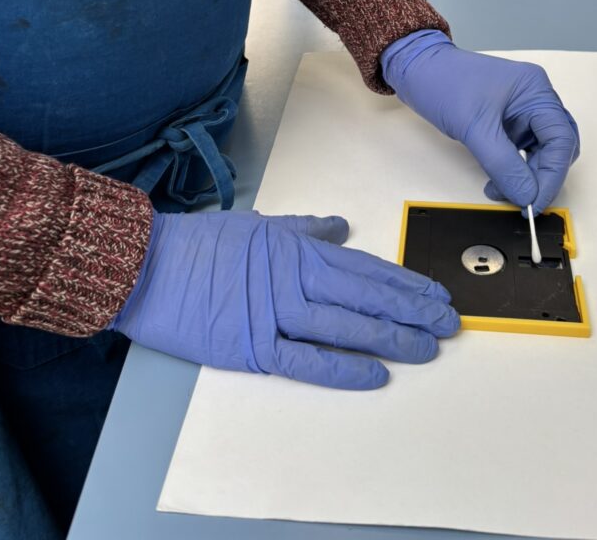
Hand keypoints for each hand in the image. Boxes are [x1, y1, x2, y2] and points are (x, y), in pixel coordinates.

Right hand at [111, 210, 458, 389]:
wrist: (148, 266)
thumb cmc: (201, 244)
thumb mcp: (258, 224)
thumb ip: (304, 228)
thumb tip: (341, 226)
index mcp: (296, 249)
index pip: (364, 267)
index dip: (403, 282)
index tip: (434, 293)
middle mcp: (293, 279)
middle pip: (365, 295)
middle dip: (411, 309)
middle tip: (448, 323)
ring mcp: (275, 313)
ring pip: (345, 325)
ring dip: (389, 336)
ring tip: (426, 347)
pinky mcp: (252, 346)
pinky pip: (305, 359)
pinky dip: (341, 366)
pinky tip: (374, 373)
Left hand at [381, 31, 579, 214]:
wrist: (415, 70)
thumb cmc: (443, 82)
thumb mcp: (474, 127)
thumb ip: (503, 164)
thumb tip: (526, 194)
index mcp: (535, 89)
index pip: (561, 138)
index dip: (552, 175)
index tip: (535, 202)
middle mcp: (534, 98)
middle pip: (556, 146)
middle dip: (541, 177)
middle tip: (523, 202)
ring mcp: (520, 110)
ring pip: (539, 152)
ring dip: (525, 176)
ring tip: (501, 191)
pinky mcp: (506, 121)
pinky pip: (520, 151)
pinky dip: (512, 169)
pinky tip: (497, 181)